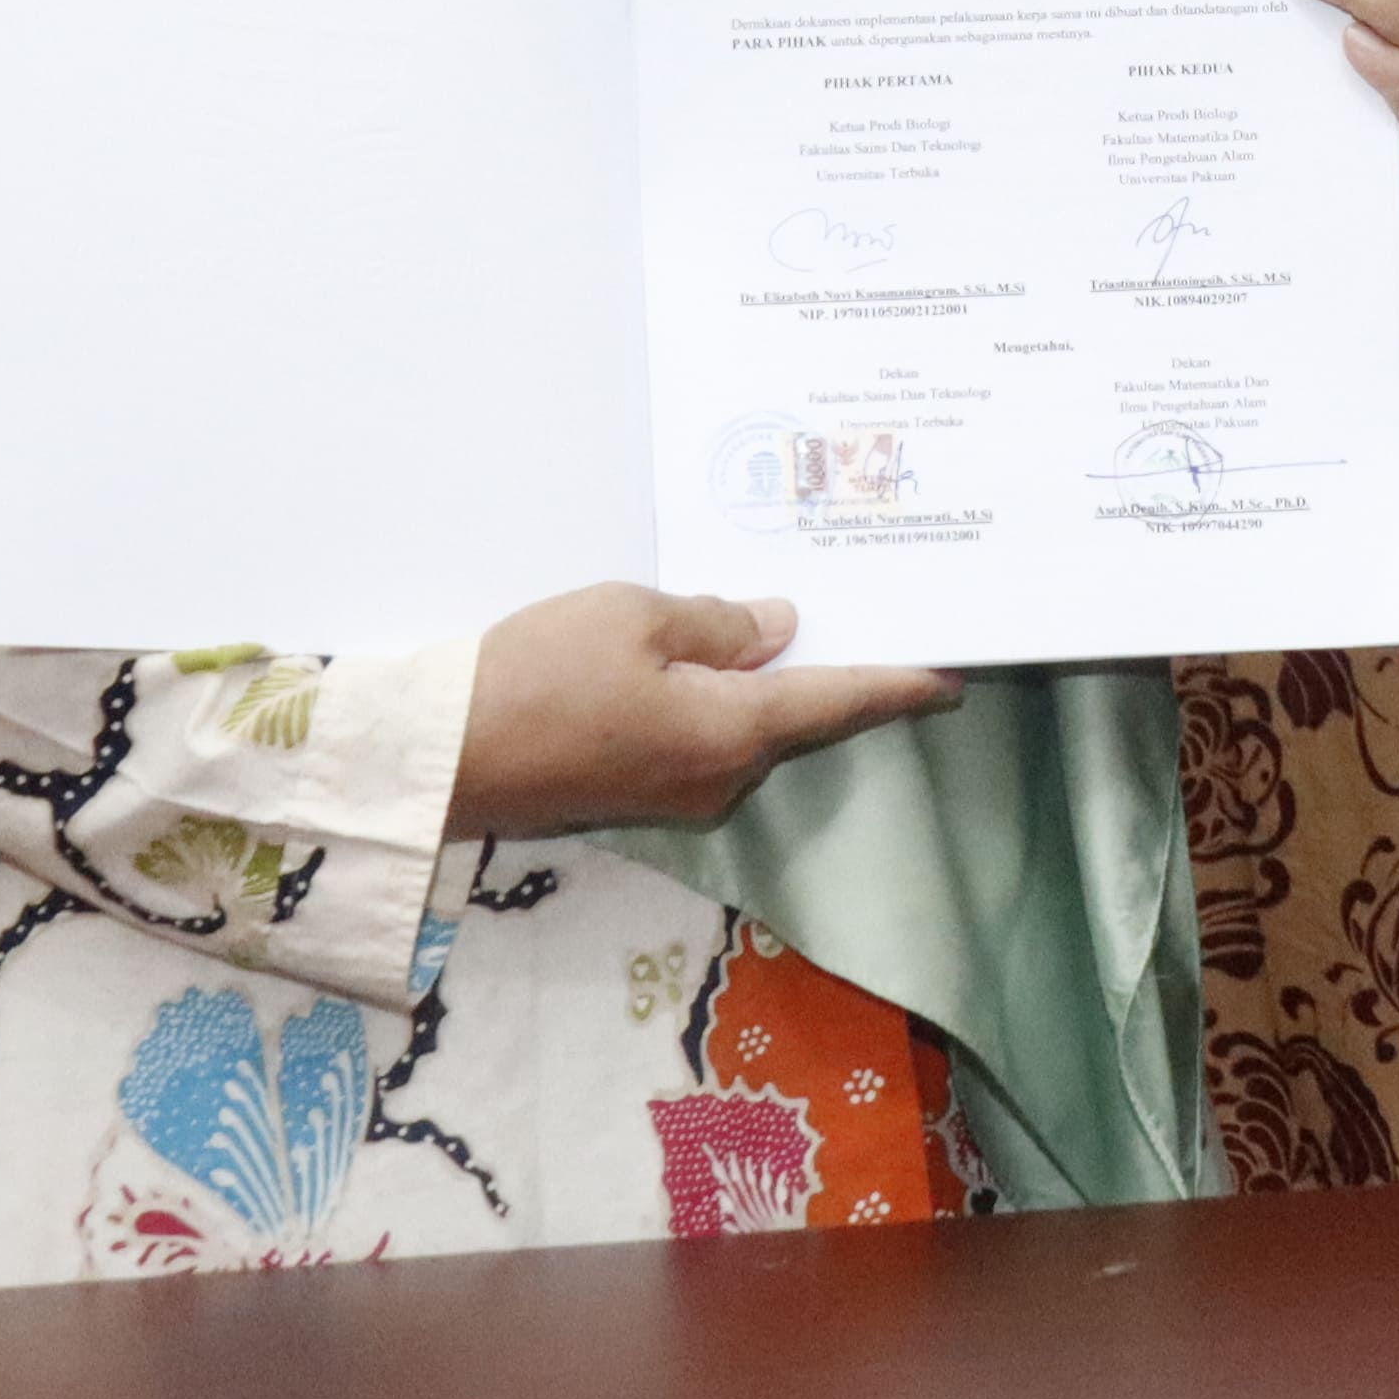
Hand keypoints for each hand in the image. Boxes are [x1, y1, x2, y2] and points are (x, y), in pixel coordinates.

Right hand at [446, 583, 958, 837]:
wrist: (441, 759)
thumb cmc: (539, 676)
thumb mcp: (634, 618)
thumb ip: (717, 623)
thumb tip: (777, 629)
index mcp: (735, 732)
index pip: (842, 702)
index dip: (902, 684)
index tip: (957, 672)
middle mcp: (722, 776)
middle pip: (800, 716)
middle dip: (835, 667)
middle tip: (872, 607)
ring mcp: (679, 792)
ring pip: (749, 725)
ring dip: (773, 679)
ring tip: (798, 614)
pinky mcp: (639, 790)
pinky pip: (706, 735)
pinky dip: (724, 696)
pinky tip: (720, 654)